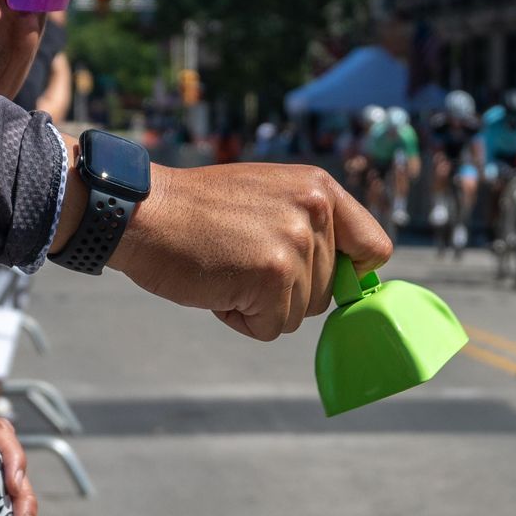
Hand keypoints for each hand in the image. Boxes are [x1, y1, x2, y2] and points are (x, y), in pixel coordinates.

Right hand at [110, 162, 392, 340]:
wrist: (141, 211)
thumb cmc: (194, 210)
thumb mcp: (267, 196)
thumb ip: (306, 225)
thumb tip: (349, 276)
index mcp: (319, 188)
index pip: (374, 248)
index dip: (350, 274)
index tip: (320, 279)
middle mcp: (316, 210)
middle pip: (331, 291)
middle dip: (287, 291)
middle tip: (240, 260)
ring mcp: (296, 242)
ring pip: (300, 314)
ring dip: (260, 305)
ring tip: (225, 268)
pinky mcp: (273, 275)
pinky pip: (271, 327)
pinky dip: (240, 319)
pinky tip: (216, 286)